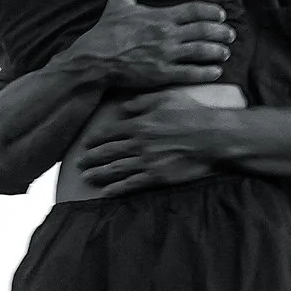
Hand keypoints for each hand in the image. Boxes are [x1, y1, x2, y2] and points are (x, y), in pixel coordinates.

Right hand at [67, 0, 234, 91]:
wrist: (95, 58)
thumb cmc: (106, 31)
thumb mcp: (119, 3)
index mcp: (161, 16)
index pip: (194, 10)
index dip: (211, 12)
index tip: (221, 15)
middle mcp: (167, 34)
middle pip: (203, 31)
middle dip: (221, 32)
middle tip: (231, 34)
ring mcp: (166, 55)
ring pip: (201, 51)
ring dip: (217, 51)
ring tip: (226, 52)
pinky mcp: (162, 74)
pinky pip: (190, 73)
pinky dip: (206, 72)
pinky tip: (216, 72)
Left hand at [74, 93, 228, 196]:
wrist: (212, 137)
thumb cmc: (192, 114)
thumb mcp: (166, 98)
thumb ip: (143, 102)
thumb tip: (124, 107)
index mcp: (139, 124)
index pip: (111, 132)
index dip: (96, 139)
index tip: (85, 144)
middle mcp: (138, 144)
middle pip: (108, 152)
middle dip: (91, 158)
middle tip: (78, 163)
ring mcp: (146, 162)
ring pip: (116, 169)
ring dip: (99, 174)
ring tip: (86, 177)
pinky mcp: (157, 177)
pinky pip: (132, 184)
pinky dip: (117, 188)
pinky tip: (106, 192)